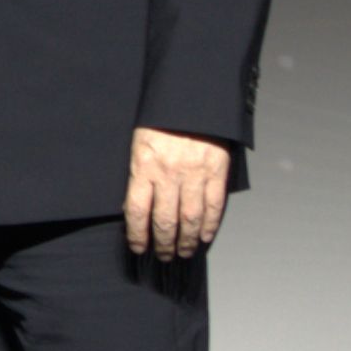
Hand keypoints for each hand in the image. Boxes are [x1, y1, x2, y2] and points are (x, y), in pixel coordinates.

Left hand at [124, 129, 232, 260]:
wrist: (192, 94)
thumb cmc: (161, 120)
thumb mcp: (139, 144)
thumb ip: (138, 175)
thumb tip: (134, 208)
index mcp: (144, 165)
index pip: (136, 211)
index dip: (137, 235)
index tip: (138, 248)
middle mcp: (168, 173)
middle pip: (164, 221)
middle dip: (163, 243)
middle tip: (164, 255)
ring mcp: (194, 173)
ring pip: (190, 218)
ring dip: (187, 240)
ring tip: (184, 251)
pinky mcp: (216, 170)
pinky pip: (214, 205)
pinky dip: (211, 225)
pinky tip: (206, 236)